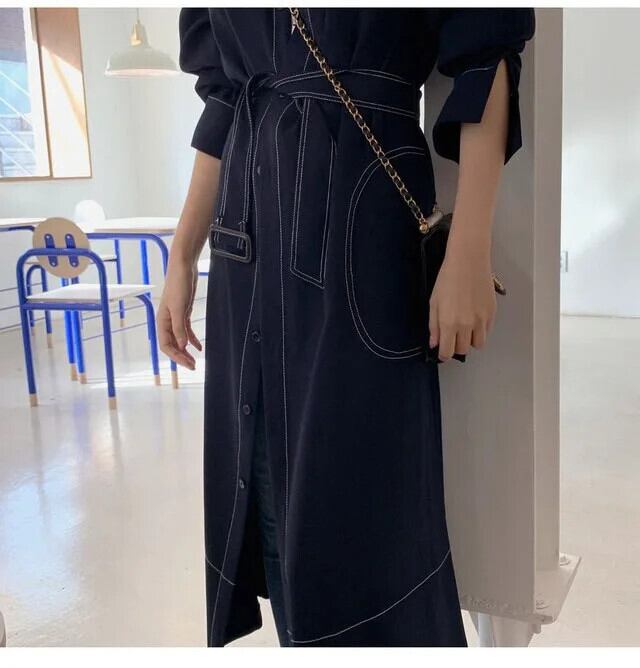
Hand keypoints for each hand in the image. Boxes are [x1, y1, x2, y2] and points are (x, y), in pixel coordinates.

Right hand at [157, 259, 201, 369]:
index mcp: (162, 321)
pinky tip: (199, 347)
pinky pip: (186, 331)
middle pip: (172, 345)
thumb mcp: (179, 308)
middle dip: (181, 357)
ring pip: (179, 340)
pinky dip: (192, 340)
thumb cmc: (179, 285)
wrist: (183, 268)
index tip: (188, 364)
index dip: (176, 356)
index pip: (166, 345)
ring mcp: (175, 318)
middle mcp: (167, 322)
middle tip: (193, 366)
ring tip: (195, 360)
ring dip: (186, 351)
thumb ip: (179, 327)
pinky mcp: (184, 313)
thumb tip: (182, 345)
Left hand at [428, 237, 496, 361]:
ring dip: (470, 341)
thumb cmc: (448, 278)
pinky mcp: (492, 313)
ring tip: (465, 329)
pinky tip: (474, 318)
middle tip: (452, 336)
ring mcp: (481, 320)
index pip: (448, 352)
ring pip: (478, 344)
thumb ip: (434, 326)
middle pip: (463, 350)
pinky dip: (481, 330)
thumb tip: (434, 343)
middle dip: (456, 346)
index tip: (442, 352)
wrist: (468, 261)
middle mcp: (466, 325)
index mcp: (449, 323)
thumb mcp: (434, 302)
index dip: (444, 355)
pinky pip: (487, 331)